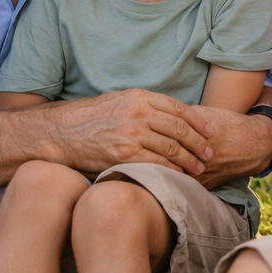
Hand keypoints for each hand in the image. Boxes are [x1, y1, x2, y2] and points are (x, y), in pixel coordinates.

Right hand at [52, 88, 214, 176]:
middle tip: (209, 153)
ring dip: (190, 160)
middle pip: (180, 129)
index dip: (198, 122)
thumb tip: (168, 115)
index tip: (209, 132)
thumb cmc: (89, 119)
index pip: (179, 108)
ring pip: (173, 148)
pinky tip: (179, 176)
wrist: (62, 133)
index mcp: (139, 97)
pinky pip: (158, 164)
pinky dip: (173, 171)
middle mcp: (139, 113)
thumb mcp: (118, 101)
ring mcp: (133, 134)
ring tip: (199, 168)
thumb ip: (143, 106)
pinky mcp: (125, 155)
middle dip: (199, 143)